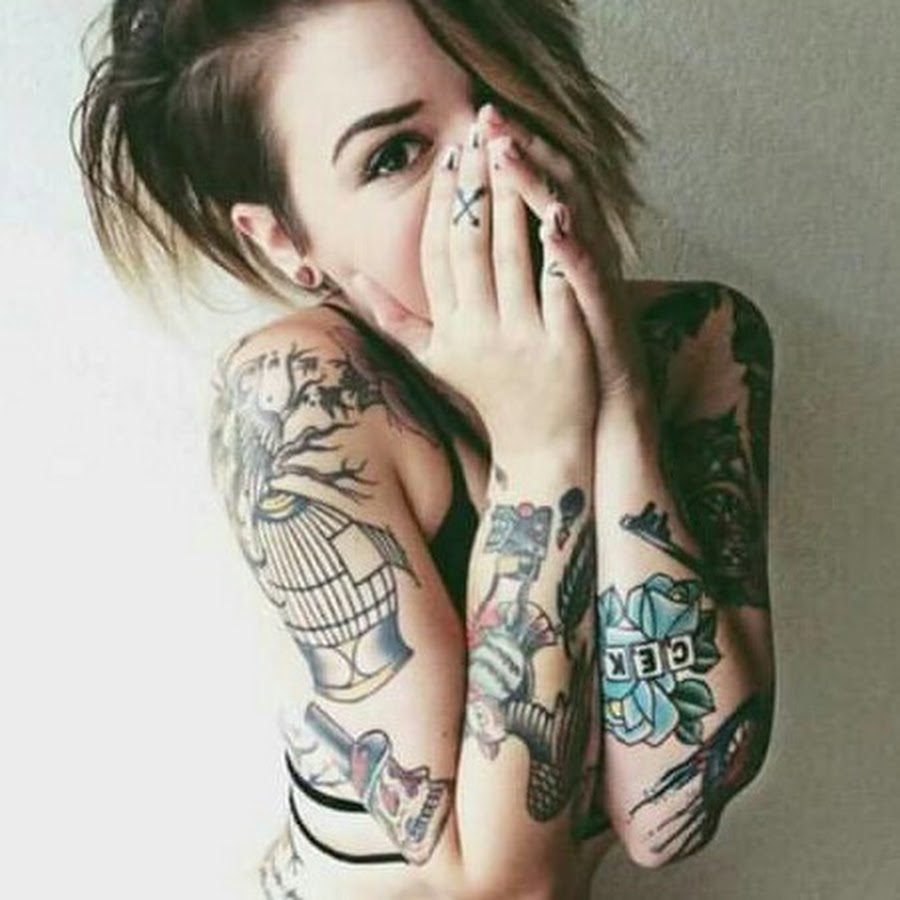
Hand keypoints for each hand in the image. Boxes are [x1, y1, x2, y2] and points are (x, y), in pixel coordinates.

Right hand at [347, 118, 597, 458]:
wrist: (540, 445)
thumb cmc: (488, 393)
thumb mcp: (433, 359)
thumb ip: (393, 320)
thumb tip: (349, 279)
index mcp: (447, 329)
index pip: (438, 253)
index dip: (443, 204)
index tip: (453, 159)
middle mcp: (476, 331)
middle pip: (470, 245)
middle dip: (476, 185)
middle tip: (482, 132)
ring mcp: (520, 339)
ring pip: (511, 256)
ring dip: (511, 199)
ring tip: (514, 150)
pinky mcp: (562, 345)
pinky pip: (558, 283)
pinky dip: (558, 244)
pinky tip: (559, 206)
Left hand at [476, 104, 650, 403]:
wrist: (599, 405)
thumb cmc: (559, 353)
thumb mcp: (525, 304)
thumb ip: (496, 270)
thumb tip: (454, 243)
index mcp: (553, 250)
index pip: (524, 191)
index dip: (498, 158)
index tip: (464, 129)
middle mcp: (578, 251)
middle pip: (548, 186)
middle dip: (517, 151)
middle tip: (487, 116)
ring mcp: (593, 277)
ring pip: (570, 218)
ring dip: (539, 184)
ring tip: (509, 152)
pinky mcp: (605, 310)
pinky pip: (589, 273)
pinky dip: (571, 247)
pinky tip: (551, 223)